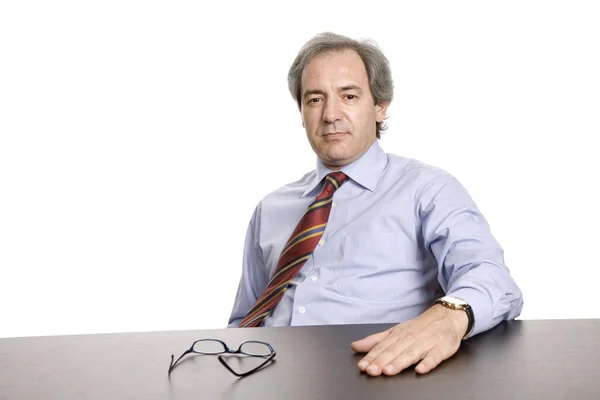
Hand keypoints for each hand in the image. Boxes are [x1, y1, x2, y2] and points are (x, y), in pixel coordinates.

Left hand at [351, 305, 467, 375]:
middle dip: (381, 361)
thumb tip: (355, 346)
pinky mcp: (440, 349)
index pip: (382, 347)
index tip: (362, 366)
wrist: (446, 317)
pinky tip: (420, 370)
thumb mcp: (394, 331)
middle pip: (394, 352)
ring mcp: (425, 344)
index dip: (371, 357)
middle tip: (371, 371)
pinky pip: (434, 357)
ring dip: (399, 363)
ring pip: (411, 354)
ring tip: (389, 371)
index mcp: (397, 335)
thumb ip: (375, 341)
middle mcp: (409, 339)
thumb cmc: (418, 327)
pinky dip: (427, 363)